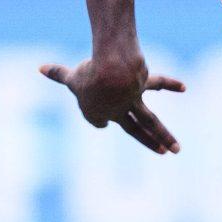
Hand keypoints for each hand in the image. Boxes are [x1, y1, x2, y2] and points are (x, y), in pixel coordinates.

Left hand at [40, 51, 183, 152]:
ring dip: (165, 135)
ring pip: (151, 121)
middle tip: (163, 153)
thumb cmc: (89, 76)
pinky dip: (169, 84)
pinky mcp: (143, 86)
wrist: (112, 72)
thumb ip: (57, 73)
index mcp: (97, 113)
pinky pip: (158, 83)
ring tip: (177, 149)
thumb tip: (39, 68)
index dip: (99, 120)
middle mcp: (118, 111)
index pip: (98, 120)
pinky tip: (183, 87)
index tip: (104, 122)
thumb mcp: (71, 76)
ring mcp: (133, 101)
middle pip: (135, 130)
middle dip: (149, 141)